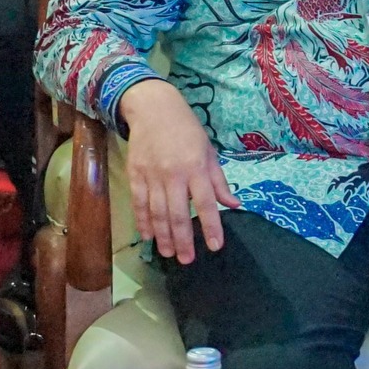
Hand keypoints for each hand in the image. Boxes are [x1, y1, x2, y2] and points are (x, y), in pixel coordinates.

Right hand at [121, 79, 238, 263]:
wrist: (153, 109)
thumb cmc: (187, 130)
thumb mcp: (209, 151)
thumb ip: (219, 181)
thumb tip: (234, 205)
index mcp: (196, 167)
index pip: (206, 203)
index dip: (211, 226)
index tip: (215, 246)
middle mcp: (173, 174)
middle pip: (178, 214)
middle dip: (183, 240)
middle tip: (187, 260)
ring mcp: (151, 175)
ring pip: (157, 213)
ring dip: (163, 236)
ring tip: (168, 254)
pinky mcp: (135, 174)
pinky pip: (139, 204)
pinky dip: (143, 222)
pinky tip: (148, 237)